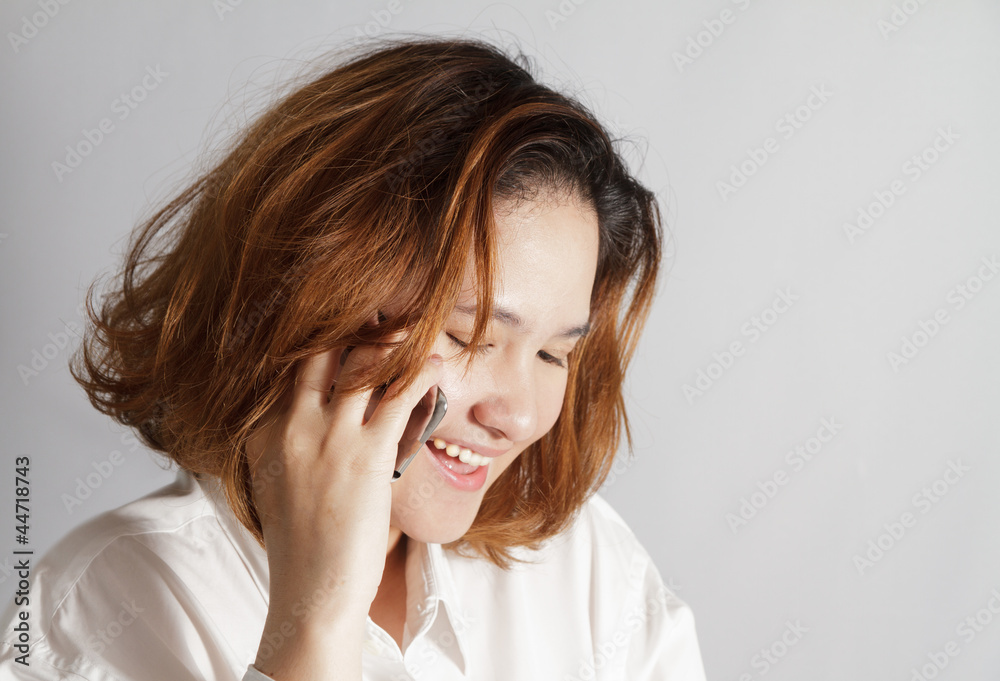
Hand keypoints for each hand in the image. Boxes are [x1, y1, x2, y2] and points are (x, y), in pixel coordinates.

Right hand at [245, 339, 441, 679]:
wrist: (312, 590)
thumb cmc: (304, 544)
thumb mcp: (278, 483)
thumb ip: (289, 443)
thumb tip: (310, 417)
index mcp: (266, 432)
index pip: (292, 367)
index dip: (323, 339)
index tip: (348, 321)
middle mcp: (292, 425)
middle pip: (322, 354)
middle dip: (354, 328)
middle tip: (381, 310)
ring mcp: (327, 438)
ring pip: (361, 366)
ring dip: (392, 341)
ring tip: (414, 324)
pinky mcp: (365, 455)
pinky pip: (399, 399)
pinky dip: (421, 375)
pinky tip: (437, 364)